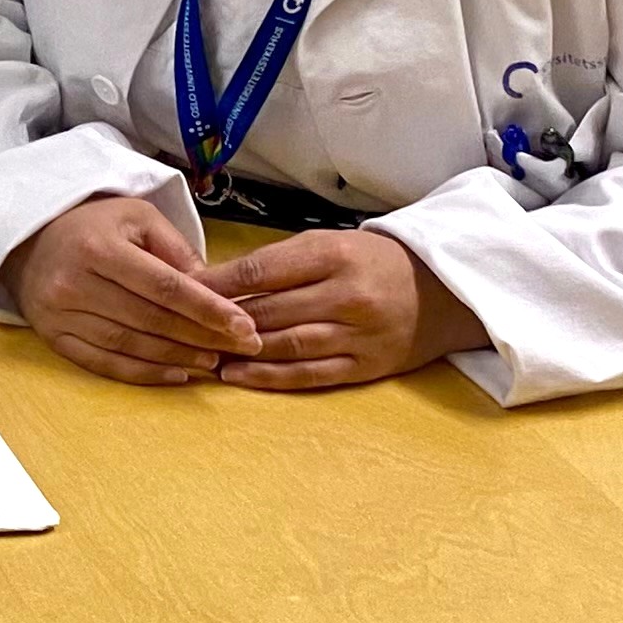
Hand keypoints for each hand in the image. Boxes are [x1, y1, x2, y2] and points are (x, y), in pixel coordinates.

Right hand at [4, 193, 260, 385]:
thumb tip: (214, 291)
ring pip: (129, 346)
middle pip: (150, 319)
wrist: (28, 238)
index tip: (243, 326)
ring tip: (213, 362)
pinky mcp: (53, 336)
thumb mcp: (136, 217)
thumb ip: (176, 250)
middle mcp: (74, 282)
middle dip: (201, 337)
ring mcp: (60, 314)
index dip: (207, 309)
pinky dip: (144, 374)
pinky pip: (104, 364)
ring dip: (177, 358)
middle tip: (239, 348)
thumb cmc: (92, 225)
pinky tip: (176, 375)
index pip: (164, 286)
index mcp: (98, 247)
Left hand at [200, 229, 485, 391]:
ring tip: (200, 353)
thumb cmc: (372, 262)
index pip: (261, 270)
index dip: (216, 283)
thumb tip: (216, 282)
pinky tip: (236, 377)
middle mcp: (346, 295)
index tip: (182, 289)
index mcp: (333, 255)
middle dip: (220, 321)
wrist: (442, 292)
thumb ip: (278, 263)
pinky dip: (268, 378)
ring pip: (285, 345)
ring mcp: (358, 335)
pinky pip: (309, 375)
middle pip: (269, 311)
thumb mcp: (329, 244)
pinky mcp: (365, 366)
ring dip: (239, 352)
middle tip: (181, 326)